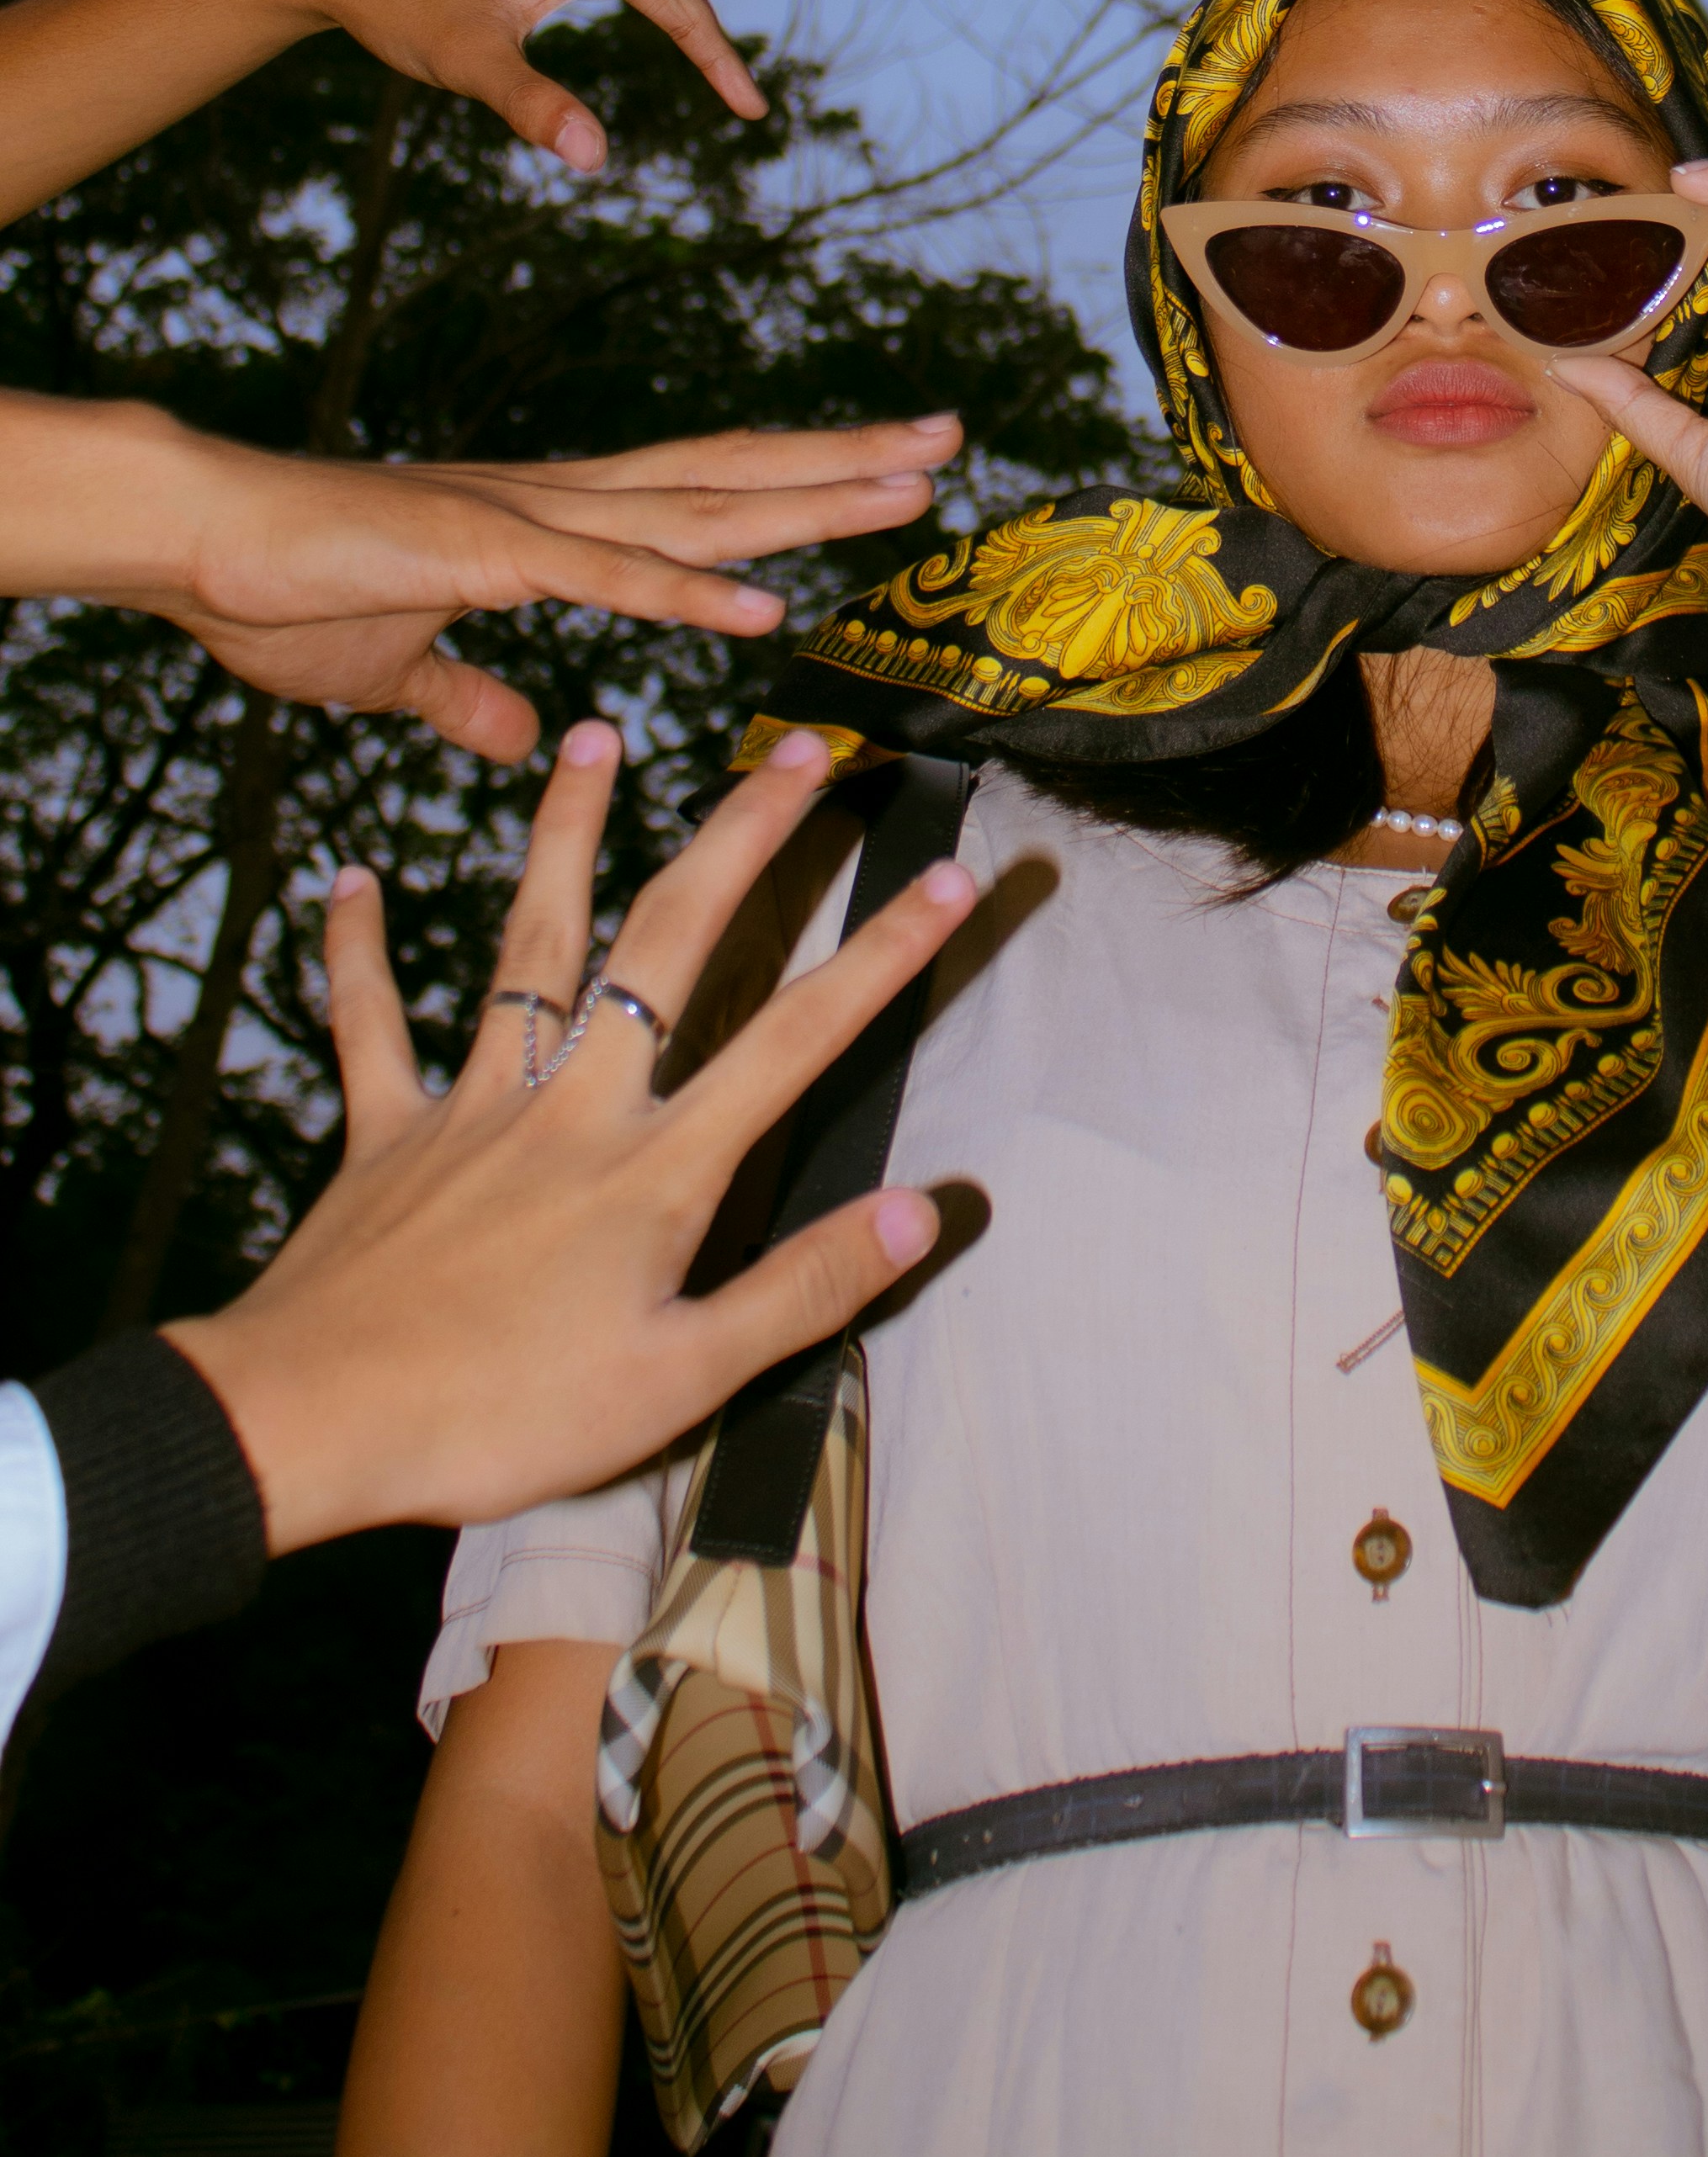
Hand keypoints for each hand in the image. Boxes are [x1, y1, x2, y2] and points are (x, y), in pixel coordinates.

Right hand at [139, 411, 962, 759]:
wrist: (192, 543)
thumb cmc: (279, 595)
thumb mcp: (397, 673)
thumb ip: (464, 701)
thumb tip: (517, 738)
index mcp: (550, 527)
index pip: (702, 498)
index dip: (798, 485)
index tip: (889, 470)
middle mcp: (562, 508)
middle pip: (731, 480)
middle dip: (845, 463)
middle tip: (950, 435)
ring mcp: (529, 523)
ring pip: (699, 512)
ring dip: (809, 504)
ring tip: (909, 484)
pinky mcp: (482, 555)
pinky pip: (604, 580)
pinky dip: (687, 594)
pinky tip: (761, 607)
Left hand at [171, 722, 1054, 1549]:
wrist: (309, 1423)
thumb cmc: (499, 1419)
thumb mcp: (678, 1382)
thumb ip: (800, 1289)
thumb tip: (921, 1212)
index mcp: (654, 1170)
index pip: (795, 1040)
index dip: (881, 957)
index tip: (949, 879)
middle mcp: (573, 1106)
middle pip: (673, 942)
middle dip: (744, 837)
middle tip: (799, 749)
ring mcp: (475, 1105)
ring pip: (531, 941)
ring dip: (565, 831)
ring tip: (594, 733)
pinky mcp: (386, 1130)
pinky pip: (370, 1024)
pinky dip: (356, 952)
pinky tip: (348, 880)